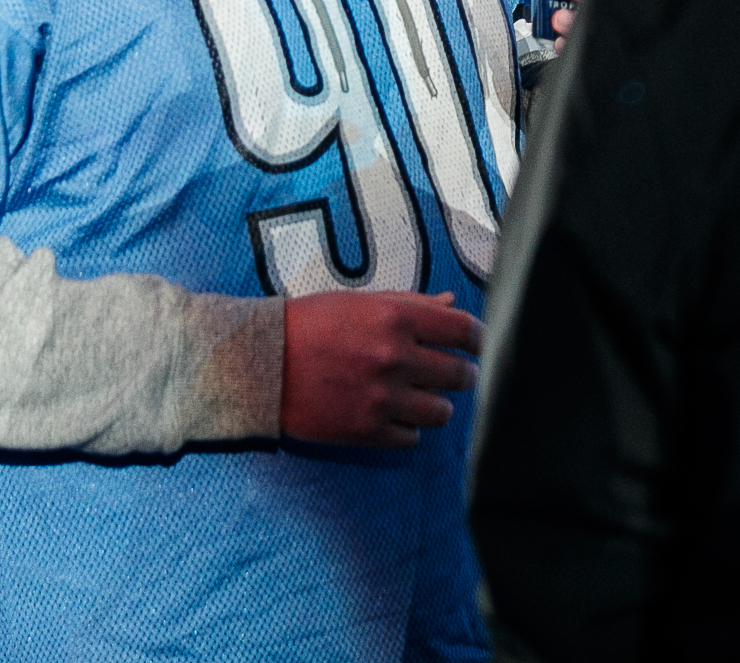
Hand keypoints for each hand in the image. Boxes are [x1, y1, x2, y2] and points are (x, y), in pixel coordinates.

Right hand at [280, 290, 482, 447]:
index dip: (480, 339)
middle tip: (450, 374)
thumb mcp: (360, 301)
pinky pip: (412, 438)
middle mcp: (394, 358)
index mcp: (395, 318)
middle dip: (461, 374)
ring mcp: (382, 398)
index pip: (463, 330)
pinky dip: (407, 428)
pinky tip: (391, 414)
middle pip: (459, 375)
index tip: (479, 346)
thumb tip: (451, 302)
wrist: (260, 362)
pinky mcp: (367, 431)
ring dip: (435, 404)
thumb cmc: (310, 324)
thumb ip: (410, 304)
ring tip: (417, 396)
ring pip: (441, 412)